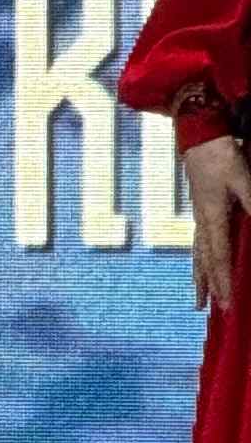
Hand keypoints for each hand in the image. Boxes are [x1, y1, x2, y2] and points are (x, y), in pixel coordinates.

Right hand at [189, 133, 246, 316]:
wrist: (197, 132)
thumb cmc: (221, 155)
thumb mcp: (244, 179)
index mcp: (212, 216)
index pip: (218, 257)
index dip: (222, 281)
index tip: (225, 304)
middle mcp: (202, 219)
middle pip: (202, 260)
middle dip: (207, 285)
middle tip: (208, 309)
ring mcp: (199, 214)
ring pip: (197, 252)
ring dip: (199, 276)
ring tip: (199, 297)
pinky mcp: (200, 208)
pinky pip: (199, 241)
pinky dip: (200, 259)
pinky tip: (202, 263)